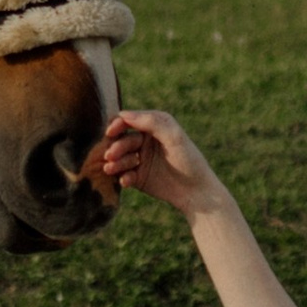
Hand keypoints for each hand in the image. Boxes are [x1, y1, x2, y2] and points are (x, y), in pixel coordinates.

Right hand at [88, 108, 226, 215]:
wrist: (196, 191)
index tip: (110, 132)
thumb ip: (151, 123)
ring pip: (120, 158)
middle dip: (115, 147)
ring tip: (111, 169)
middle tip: (111, 155)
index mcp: (153, 126)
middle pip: (121, 140)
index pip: (129, 120)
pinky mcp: (137, 177)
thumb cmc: (189, 160)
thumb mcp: (174, 137)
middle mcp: (144, 141)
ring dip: (115, 163)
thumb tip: (124, 114)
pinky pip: (124, 175)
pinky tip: (127, 182)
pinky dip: (123, 177)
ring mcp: (140, 159)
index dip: (117, 125)